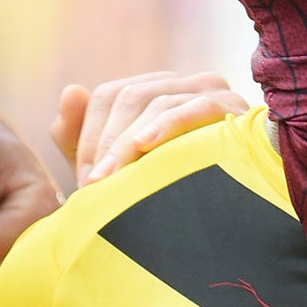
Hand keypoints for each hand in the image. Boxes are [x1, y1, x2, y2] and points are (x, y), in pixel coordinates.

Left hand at [53, 71, 245, 185]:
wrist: (230, 223)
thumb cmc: (168, 191)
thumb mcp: (111, 167)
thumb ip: (77, 134)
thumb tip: (71, 89)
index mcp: (157, 90)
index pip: (110, 94)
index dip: (89, 134)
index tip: (84, 179)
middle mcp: (185, 83)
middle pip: (130, 95)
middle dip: (106, 142)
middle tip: (94, 184)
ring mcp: (213, 91)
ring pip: (157, 102)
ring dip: (128, 143)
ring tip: (112, 179)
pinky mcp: (235, 108)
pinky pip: (196, 108)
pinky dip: (167, 126)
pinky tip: (145, 146)